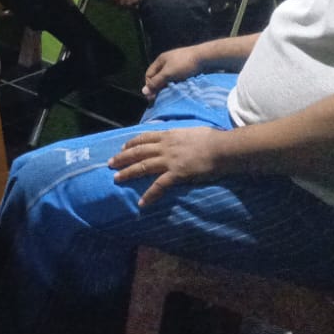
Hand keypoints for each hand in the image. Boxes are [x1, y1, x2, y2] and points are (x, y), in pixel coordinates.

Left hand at [110, 126, 224, 206]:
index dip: (131, 143)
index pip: (144, 138)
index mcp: (169, 135)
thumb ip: (180, 135)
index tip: (121, 148)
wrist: (223, 148)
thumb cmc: (212, 139)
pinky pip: (159, 186)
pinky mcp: (177, 174)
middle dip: (122, 158)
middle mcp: (165, 146)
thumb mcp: (191, 131)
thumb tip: (176, 136)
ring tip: (116, 179)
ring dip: (128, 173)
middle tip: (109, 164)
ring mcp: (170, 160)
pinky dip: (149, 195)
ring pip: (143, 166)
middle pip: (138, 151)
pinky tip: (141, 203)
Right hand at [143, 44, 206, 98]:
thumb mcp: (168, 73)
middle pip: (158, 78)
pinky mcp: (186, 70)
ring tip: (169, 97)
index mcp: (160, 60)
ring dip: (168, 88)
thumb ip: (156, 82)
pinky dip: (176, 86)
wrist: (205, 58)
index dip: (149, 85)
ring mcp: (177, 66)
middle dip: (158, 88)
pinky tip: (178, 91)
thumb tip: (143, 91)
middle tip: (159, 100)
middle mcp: (167, 63)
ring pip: (168, 80)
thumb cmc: (184, 64)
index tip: (152, 97)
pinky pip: (177, 80)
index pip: (149, 75)